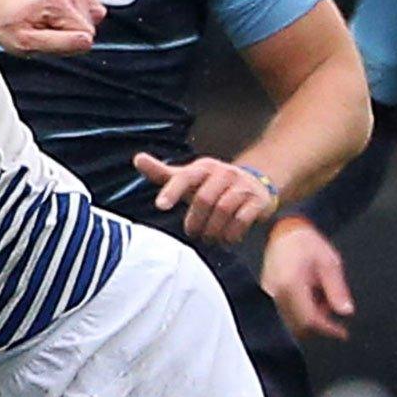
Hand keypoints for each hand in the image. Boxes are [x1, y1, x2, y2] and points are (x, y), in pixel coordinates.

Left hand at [0, 0, 103, 55]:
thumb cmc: (8, 23)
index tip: (46, 37)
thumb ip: (59, 44)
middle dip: (69, 35)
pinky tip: (58, 15)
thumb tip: (87, 42)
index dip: (66, 45)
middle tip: (44, 30)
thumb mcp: (25, 43)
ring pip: (92, 21)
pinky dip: (77, 16)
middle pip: (89, 29)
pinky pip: (92, 10)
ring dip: (72, 26)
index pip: (85, 38)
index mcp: (57, 2)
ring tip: (48, 22)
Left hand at [136, 153, 275, 244]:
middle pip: (203, 199)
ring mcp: (242, 186)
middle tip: (192, 233)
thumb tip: (137, 159)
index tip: (161, 206)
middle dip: (195, 221)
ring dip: (212, 229)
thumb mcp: (188, 178)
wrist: (256, 184)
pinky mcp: (258, 200)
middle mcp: (224, 173)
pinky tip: (227, 238)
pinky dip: (232, 232)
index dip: (172, 191)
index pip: (185, 177)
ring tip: (209, 237)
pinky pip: (242, 219)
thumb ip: (163, 173)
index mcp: (203, 168)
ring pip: (223, 209)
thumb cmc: (213, 185)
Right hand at [259, 218, 356, 340]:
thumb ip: (337, 290)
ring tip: (320, 295)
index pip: (309, 319)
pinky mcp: (267, 294)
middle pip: (298, 325)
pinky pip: (284, 311)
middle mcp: (275, 292)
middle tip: (330, 303)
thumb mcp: (330, 263)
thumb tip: (346, 312)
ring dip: (310, 316)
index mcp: (290, 285)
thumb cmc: (307, 244)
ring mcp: (268, 294)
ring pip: (291, 320)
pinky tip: (309, 295)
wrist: (286, 231)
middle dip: (319, 321)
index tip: (342, 332)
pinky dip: (300, 310)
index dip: (328, 329)